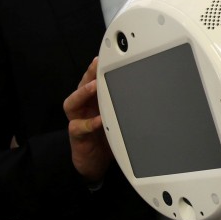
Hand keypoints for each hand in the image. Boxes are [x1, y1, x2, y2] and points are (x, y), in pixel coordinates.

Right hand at [63, 57, 113, 184]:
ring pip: (73, 102)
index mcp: (93, 101)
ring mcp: (77, 120)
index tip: (106, 58)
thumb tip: (147, 94)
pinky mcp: (76, 136)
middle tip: (98, 65)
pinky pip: (79, 127)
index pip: (94, 80)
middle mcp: (83, 107)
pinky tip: (98, 120)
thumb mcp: (118, 119)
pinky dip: (89, 123)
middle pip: (81, 85)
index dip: (98, 69)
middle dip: (89, 74)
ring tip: (94, 86)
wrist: (94, 162)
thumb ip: (125, 107)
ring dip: (83, 93)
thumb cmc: (106, 138)